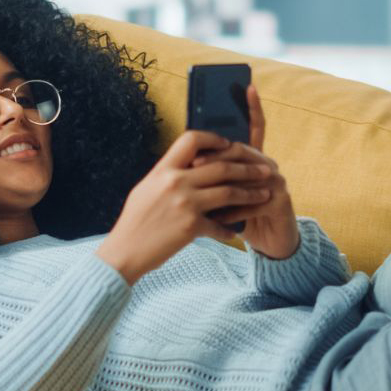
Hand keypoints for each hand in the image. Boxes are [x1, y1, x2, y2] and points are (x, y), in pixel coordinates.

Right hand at [96, 130, 274, 284]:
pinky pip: (220, 225)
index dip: (214, 138)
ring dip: (251, 193)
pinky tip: (235, 232)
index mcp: (163, 169)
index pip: (192, 139)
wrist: (124, 252)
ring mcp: (185, 204)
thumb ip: (169, 175)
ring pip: (229, 192)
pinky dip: (229, 229)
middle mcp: (175, 182)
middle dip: (248, 167)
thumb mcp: (147, 189)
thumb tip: (190, 164)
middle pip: (221, 166)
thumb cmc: (135, 221)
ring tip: (266, 194)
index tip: (230, 144)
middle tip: (265, 169)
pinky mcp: (191, 227)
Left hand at [193, 84, 299, 259]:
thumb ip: (214, 174)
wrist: (269, 244)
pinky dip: (234, 211)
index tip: (248, 86)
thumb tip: (188, 157)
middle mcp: (269, 165)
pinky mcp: (281, 202)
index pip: (255, 127)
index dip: (253, 107)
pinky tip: (218, 218)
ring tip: (200, 189)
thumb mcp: (224, 192)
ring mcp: (278, 182)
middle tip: (194, 161)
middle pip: (243, 151)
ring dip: (222, 185)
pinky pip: (253, 202)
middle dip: (218, 155)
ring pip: (247, 176)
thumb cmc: (241, 216)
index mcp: (255, 159)